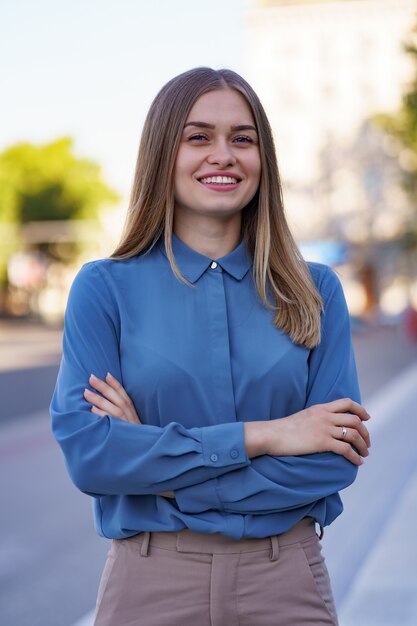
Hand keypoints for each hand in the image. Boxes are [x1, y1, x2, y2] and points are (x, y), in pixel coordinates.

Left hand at [83, 374, 173, 498]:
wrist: (148, 461)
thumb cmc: (138, 444)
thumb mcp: (134, 428)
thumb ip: (125, 419)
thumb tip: (107, 410)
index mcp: (134, 415)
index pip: (125, 396)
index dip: (116, 384)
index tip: (107, 373)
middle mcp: (131, 418)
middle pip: (117, 399)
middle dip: (104, 387)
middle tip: (90, 377)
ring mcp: (127, 427)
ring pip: (112, 409)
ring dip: (99, 399)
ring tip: (86, 392)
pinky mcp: (122, 436)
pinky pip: (111, 424)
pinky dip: (102, 416)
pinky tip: (92, 410)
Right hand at [244, 398, 370, 465]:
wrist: (271, 435)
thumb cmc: (284, 429)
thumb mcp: (304, 416)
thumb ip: (317, 417)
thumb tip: (326, 425)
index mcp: (321, 408)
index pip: (347, 402)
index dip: (360, 410)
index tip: (366, 418)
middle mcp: (325, 416)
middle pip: (355, 420)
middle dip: (365, 432)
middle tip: (367, 443)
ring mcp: (324, 429)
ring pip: (353, 434)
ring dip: (363, 445)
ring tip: (364, 454)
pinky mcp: (322, 442)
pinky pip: (345, 449)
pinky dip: (355, 456)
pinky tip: (357, 462)